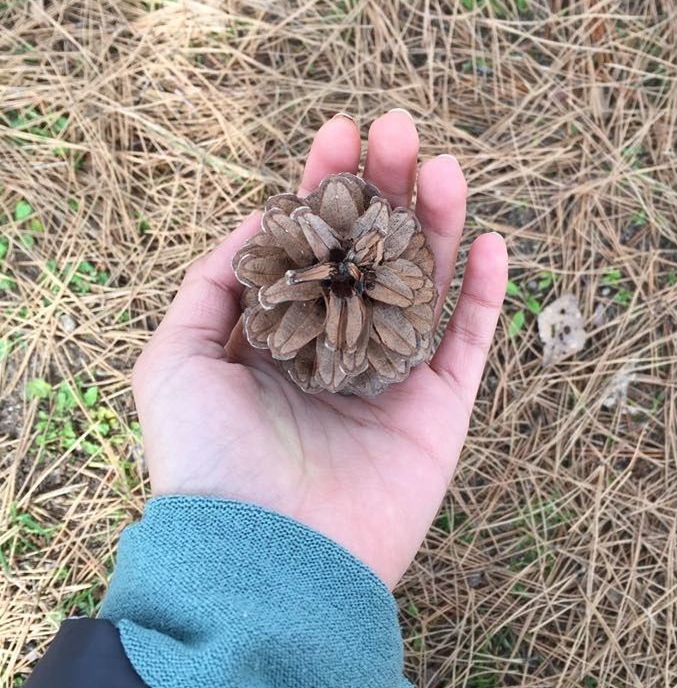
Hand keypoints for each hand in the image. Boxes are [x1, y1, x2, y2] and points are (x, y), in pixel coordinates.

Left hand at [132, 111, 507, 586]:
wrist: (265, 557)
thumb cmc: (209, 459)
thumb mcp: (176, 356)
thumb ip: (214, 282)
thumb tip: (260, 222)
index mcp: (280, 335)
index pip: (310, 245)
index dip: (323, 188)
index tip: (338, 133)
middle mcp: (338, 349)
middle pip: (372, 253)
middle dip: (383, 189)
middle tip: (396, 130)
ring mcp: (391, 380)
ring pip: (424, 285)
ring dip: (436, 223)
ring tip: (441, 164)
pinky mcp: (439, 413)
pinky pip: (470, 343)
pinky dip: (485, 293)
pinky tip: (490, 240)